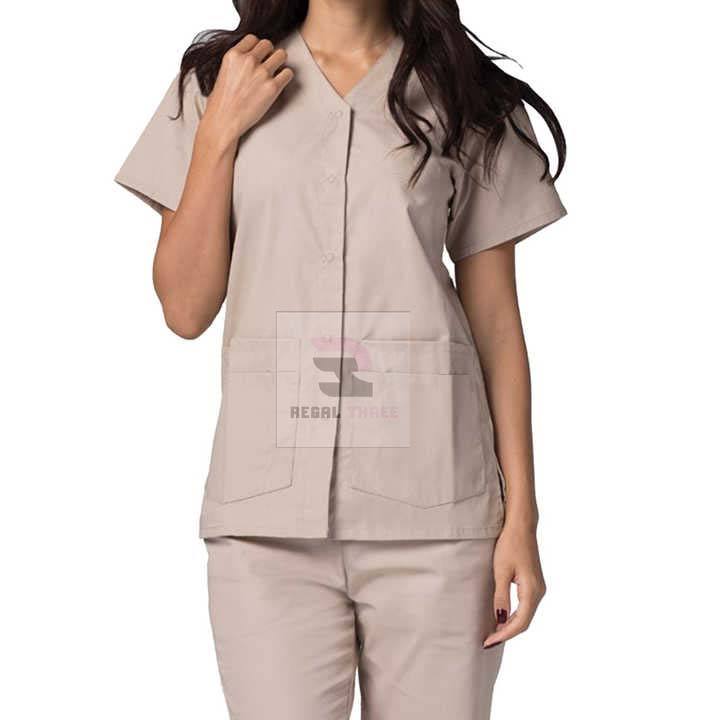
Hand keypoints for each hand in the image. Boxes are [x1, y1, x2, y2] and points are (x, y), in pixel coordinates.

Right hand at [198, 34, 293, 152]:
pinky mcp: (272, 88)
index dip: (257, 48)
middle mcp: (248, 61)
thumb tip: (251, 57)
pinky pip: (288, 73)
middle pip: (268, 44)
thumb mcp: (223, 72)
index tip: (258, 57)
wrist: (224, 122)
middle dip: (269, 54)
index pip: (253, 39)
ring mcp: (261, 73)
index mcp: (233, 55)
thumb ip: (237, 61)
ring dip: (280, 63)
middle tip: (267, 66)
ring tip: (275, 74)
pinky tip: (279, 84)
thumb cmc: (222, 102)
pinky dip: (286, 77)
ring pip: (282, 55)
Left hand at [484, 524, 545, 647]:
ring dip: (510, 626)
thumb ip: (501, 596)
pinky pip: (525, 606)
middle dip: (506, 633)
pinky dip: (514, 615)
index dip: (504, 635)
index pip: (520, 622)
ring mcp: (538, 588)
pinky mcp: (534, 583)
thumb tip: (500, 619)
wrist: (521, 526)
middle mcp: (539, 592)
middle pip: (524, 622)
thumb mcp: (501, 571)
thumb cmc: (509, 544)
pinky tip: (501, 618)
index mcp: (532, 591)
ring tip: (492, 633)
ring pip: (525, 615)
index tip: (488, 642)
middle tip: (487, 642)